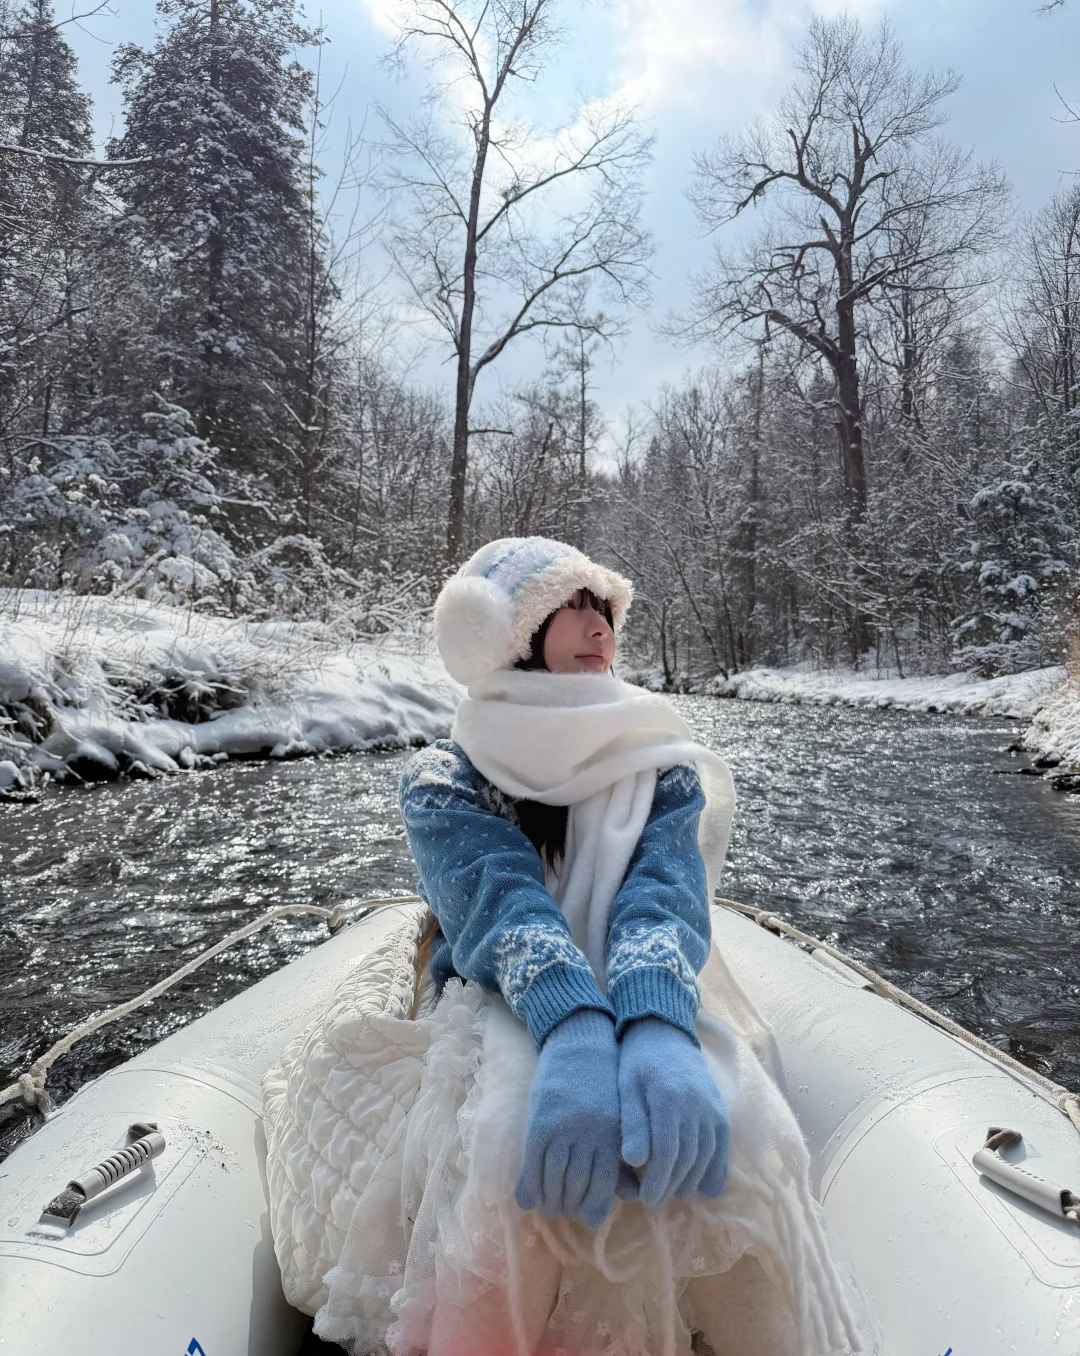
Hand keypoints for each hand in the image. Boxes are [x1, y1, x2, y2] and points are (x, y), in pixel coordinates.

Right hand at [515, 1008, 620, 1227]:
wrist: (581, 1042)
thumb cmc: (606, 1082)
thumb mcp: (621, 1117)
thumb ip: (622, 1153)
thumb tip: (632, 1195)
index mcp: (612, 1134)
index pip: (603, 1183)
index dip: (594, 1205)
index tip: (589, 1217)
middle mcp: (588, 1134)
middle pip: (577, 1183)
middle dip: (570, 1204)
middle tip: (565, 1212)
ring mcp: (561, 1127)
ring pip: (554, 1176)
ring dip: (550, 1198)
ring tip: (549, 1207)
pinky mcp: (540, 1120)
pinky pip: (533, 1161)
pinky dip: (530, 1183)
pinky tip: (528, 1199)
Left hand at [618, 1016, 729, 1206]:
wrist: (664, 1032)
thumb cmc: (637, 1061)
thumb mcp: (627, 1087)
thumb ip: (633, 1123)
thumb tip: (634, 1161)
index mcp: (668, 1099)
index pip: (667, 1153)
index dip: (658, 1180)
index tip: (644, 1197)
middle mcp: (696, 1105)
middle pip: (689, 1158)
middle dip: (672, 1184)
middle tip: (655, 1199)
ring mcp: (712, 1107)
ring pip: (708, 1155)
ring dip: (693, 1180)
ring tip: (676, 1192)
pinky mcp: (720, 1109)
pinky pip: (723, 1144)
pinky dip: (718, 1168)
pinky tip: (708, 1187)